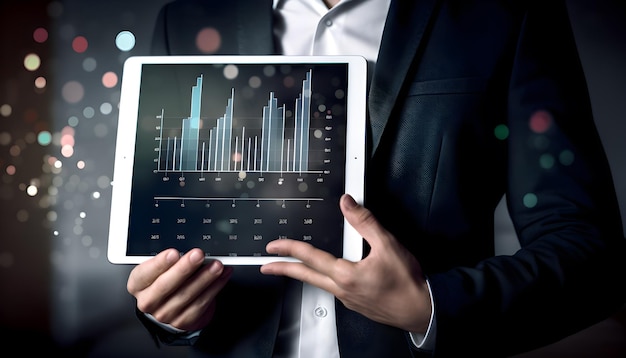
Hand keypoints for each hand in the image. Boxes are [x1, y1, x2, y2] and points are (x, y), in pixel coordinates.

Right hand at [127, 248, 232, 330]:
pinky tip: (222, 276)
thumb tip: (189, 249)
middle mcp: (149, 301)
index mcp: (138, 284)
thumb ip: (170, 259)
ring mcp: (165, 313)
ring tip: (217, 265)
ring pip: (186, 295)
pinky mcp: (183, 321)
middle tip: (198, 255)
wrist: (171, 308)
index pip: (145, 273)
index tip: (173, 253)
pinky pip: (201, 304)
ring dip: (205, 278)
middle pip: (165, 285)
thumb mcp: (161, 268)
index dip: (159, 263)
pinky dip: (215, 288)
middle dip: (184, 268)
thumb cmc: (165, 281)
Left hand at [260, 194, 431, 332]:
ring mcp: (349, 300)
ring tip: (296, 267)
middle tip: (267, 267)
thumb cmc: (408, 283)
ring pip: (320, 284)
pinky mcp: (358, 304)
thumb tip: (348, 204)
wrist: (422, 310)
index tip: (273, 247)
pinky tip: (332, 275)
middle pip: (306, 277)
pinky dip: (326, 280)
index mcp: (346, 275)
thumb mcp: (388, 245)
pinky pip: (336, 290)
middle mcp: (343, 290)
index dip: (289, 249)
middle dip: (283, 270)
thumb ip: (365, 222)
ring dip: (305, 274)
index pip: (310, 258)